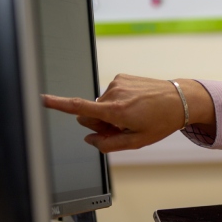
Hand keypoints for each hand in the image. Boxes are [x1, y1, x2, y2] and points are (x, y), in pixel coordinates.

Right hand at [42, 73, 214, 152]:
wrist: (181, 100)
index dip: (58, 104)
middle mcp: (113, 94)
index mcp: (116, 111)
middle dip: (99, 124)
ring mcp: (117, 83)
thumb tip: (90, 140)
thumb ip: (109, 144)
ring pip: (99, 105)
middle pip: (88, 115)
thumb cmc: (161, 121)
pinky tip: (135, 104)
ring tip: (134, 115)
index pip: (80, 108)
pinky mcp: (121, 77)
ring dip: (110, 113)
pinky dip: (117, 102)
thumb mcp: (137, 141)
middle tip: (122, 127)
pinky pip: (109, 94)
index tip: (41, 99)